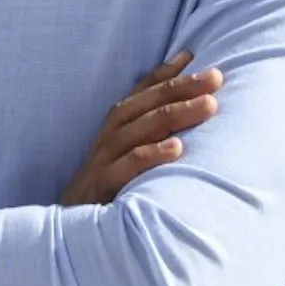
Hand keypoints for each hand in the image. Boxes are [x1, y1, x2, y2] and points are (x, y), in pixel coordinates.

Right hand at [59, 51, 221, 205]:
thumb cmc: (107, 189)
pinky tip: (178, 148)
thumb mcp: (126, 158)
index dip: (167, 72)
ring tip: (209, 104)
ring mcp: (104, 159)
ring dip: (176, 113)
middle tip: (216, 77)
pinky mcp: (103, 185)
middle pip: (146, 103)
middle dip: (182, 86)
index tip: (195, 54)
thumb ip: (151, 134)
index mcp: (116, 126)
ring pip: (140, 128)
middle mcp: (110, 136)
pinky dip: (152, 154)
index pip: (143, 91)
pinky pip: (128, 166)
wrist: (68, 231)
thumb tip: (191, 114)